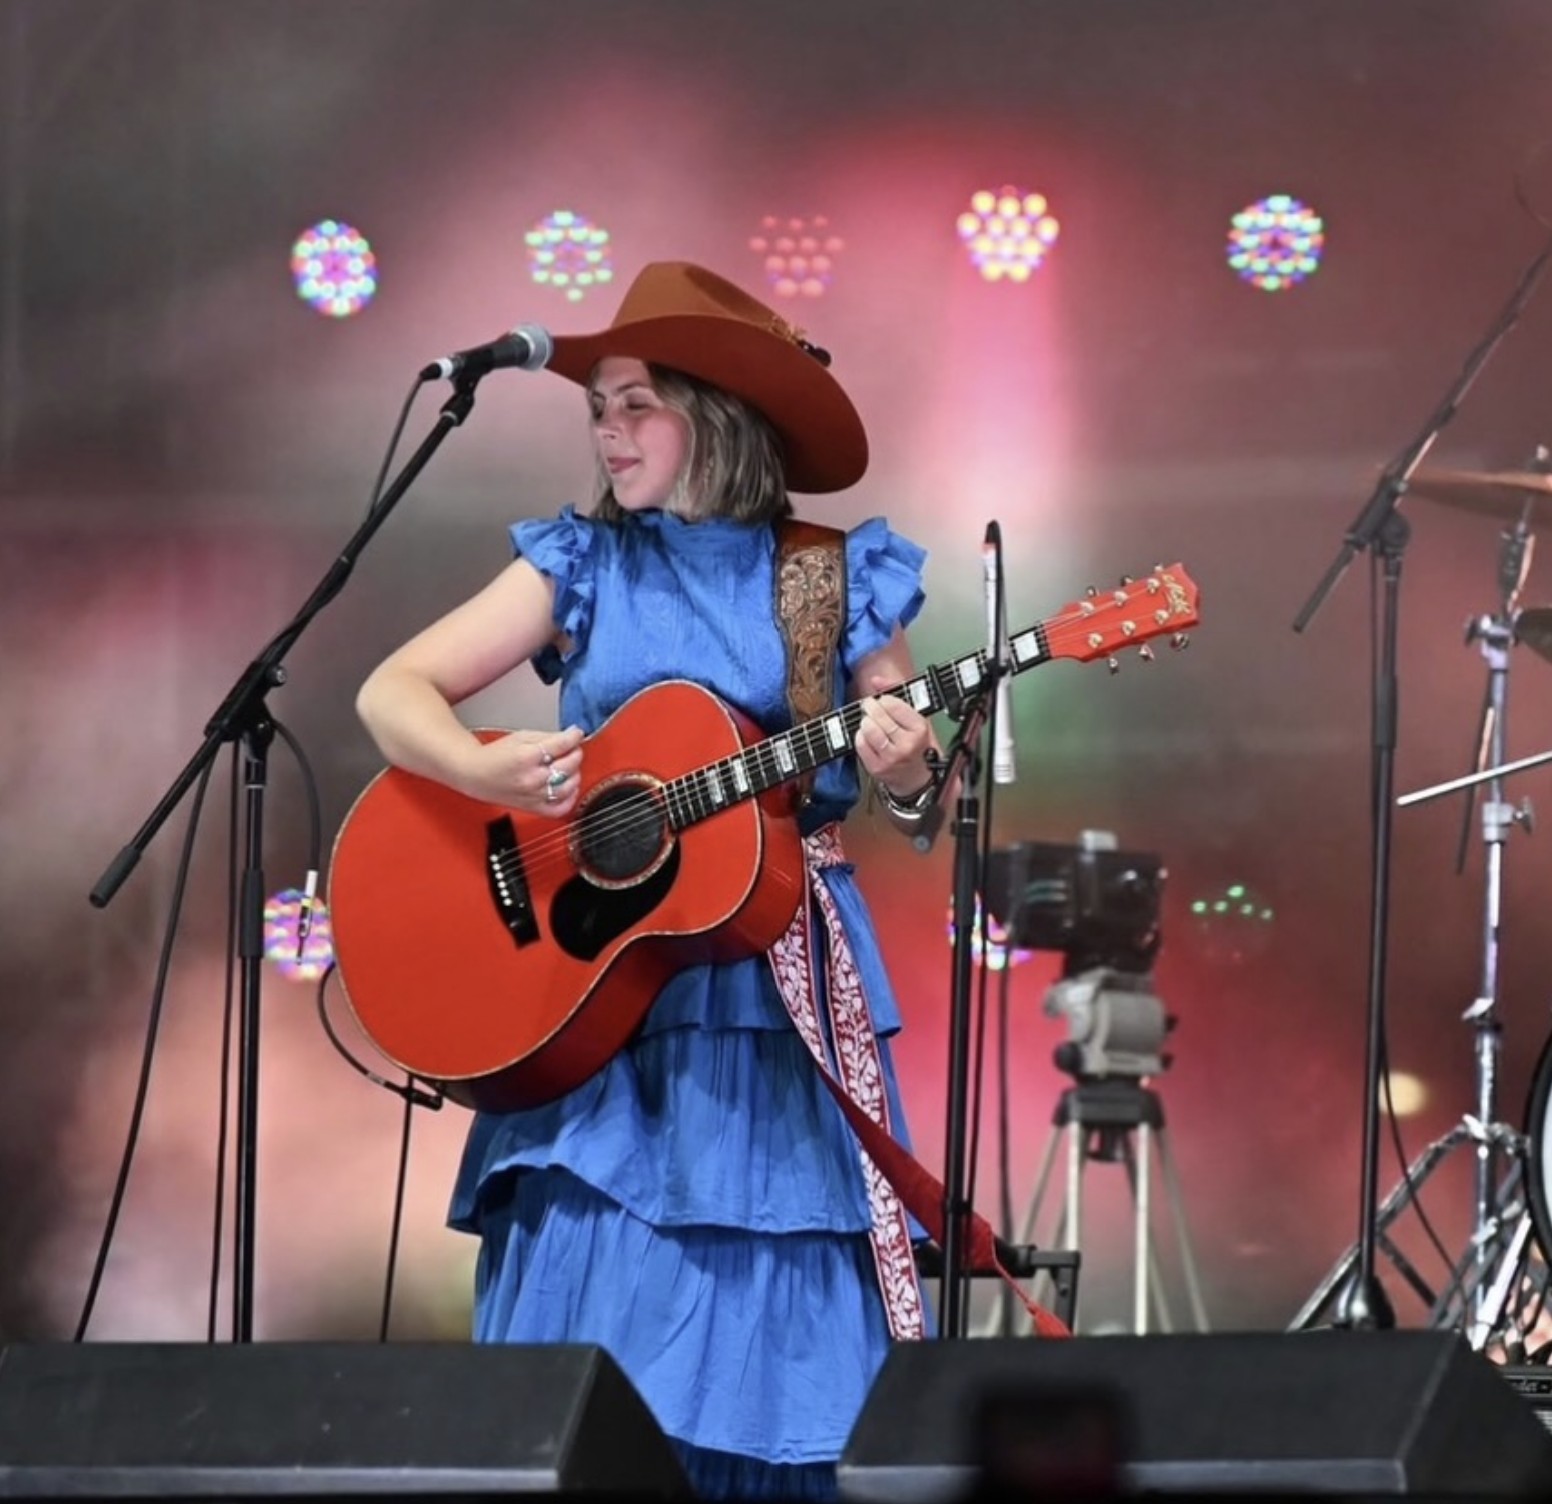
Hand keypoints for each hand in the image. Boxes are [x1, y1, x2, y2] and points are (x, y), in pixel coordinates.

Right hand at [458, 725, 584, 816]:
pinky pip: (561, 808)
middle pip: (569, 765)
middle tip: (572, 748)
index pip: (562, 744)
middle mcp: (531, 778)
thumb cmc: (495, 756)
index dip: (574, 736)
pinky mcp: (534, 808)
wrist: (475, 775)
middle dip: (575, 753)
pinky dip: (570, 797)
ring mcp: (534, 796)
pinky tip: (568, 787)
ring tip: (568, 766)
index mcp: (526, 757)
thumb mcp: (520, 737)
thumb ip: (547, 736)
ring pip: (569, 786)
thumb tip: (571, 735)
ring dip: (575, 774)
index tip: (576, 733)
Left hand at [854, 675, 933, 795]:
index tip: (883, 701)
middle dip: (871, 707)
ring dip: (865, 722)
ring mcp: (891, 757)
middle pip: (878, 716)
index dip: (884, 699)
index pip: (893, 704)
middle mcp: (907, 744)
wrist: (918, 779)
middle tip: (870, 707)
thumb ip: (897, 695)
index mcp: (920, 729)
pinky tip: (867, 737)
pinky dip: (860, 737)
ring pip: (868, 729)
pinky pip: (860, 744)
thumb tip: (876, 679)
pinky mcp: (877, 767)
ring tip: (870, 722)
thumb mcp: (916, 719)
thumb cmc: (918, 747)